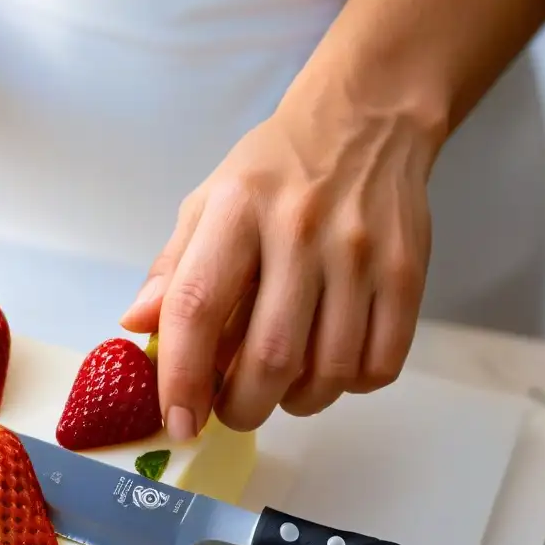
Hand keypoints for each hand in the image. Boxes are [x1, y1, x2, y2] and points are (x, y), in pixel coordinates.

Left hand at [121, 101, 438, 436]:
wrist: (365, 122)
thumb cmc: (273, 173)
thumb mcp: (206, 205)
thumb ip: (172, 269)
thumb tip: (136, 326)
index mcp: (234, 213)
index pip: (197, 308)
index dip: (183, 377)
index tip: (179, 421)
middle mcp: (299, 232)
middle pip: (270, 356)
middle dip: (243, 407)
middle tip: (233, 411)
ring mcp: (359, 253)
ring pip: (328, 370)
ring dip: (296, 403)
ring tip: (281, 391)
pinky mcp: (407, 272)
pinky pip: (379, 363)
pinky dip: (349, 386)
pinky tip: (330, 368)